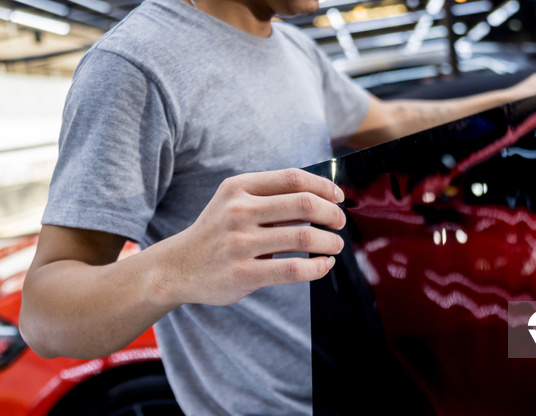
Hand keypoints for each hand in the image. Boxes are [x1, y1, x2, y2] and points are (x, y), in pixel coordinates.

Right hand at [161, 168, 345, 305]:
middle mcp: (238, 211)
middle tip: (340, 223)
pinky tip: (323, 265)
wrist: (178, 267)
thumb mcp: (235, 202)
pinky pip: (293, 269)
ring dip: (330, 241)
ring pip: (303, 236)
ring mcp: (239, 243)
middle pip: (304, 204)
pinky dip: (317, 267)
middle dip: (332, 213)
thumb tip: (324, 197)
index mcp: (239, 187)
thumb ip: (271, 197)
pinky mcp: (243, 274)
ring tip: (335, 245)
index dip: (323, 186)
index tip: (338, 197)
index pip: (293, 178)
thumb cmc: (218, 232)